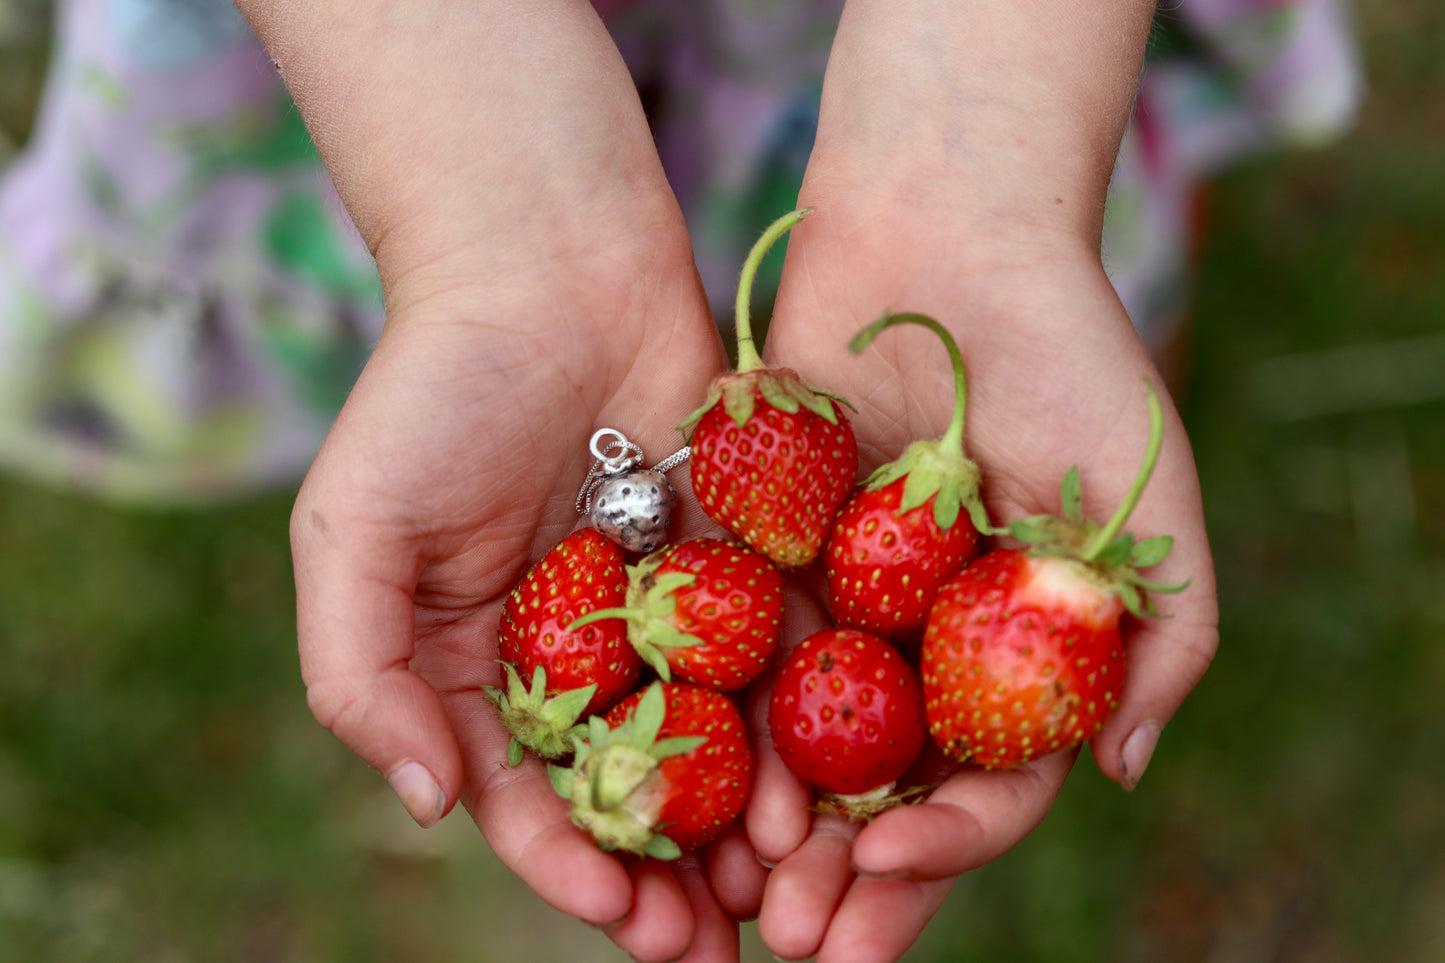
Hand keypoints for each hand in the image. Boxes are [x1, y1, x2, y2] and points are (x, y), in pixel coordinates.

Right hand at [238, 1, 768, 955]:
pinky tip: (828, 787)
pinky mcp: (745, 566)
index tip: (620, 917)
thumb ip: (361, 673)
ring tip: (784, 896)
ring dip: (744, 830)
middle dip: (668, 879)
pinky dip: (796, 729)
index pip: (527, 798)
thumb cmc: (434, 392)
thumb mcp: (354, 531)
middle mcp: (581, 658)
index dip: (569, 867)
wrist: (549, 265)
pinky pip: (777, 662)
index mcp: (484, 667)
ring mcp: (669, 617)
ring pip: (714, 750)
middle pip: (631, 796)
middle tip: (715, 949)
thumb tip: (430, 806)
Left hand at [741, 186, 1217, 960]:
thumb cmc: (1069, 355)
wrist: (948, 231)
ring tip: (732, 897)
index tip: (891, 875)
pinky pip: (729, 652)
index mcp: (1011, 653)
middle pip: (880, 790)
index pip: (984, 785)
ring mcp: (836, 605)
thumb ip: (1164, 636)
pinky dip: (708, 722)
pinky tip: (674, 781)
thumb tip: (1120, 772)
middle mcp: (920, 645)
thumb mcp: (1148, 497)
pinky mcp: (758, 554)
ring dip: (765, 828)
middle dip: (846, 874)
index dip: (944, 846)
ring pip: (796, 745)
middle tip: (799, 941)